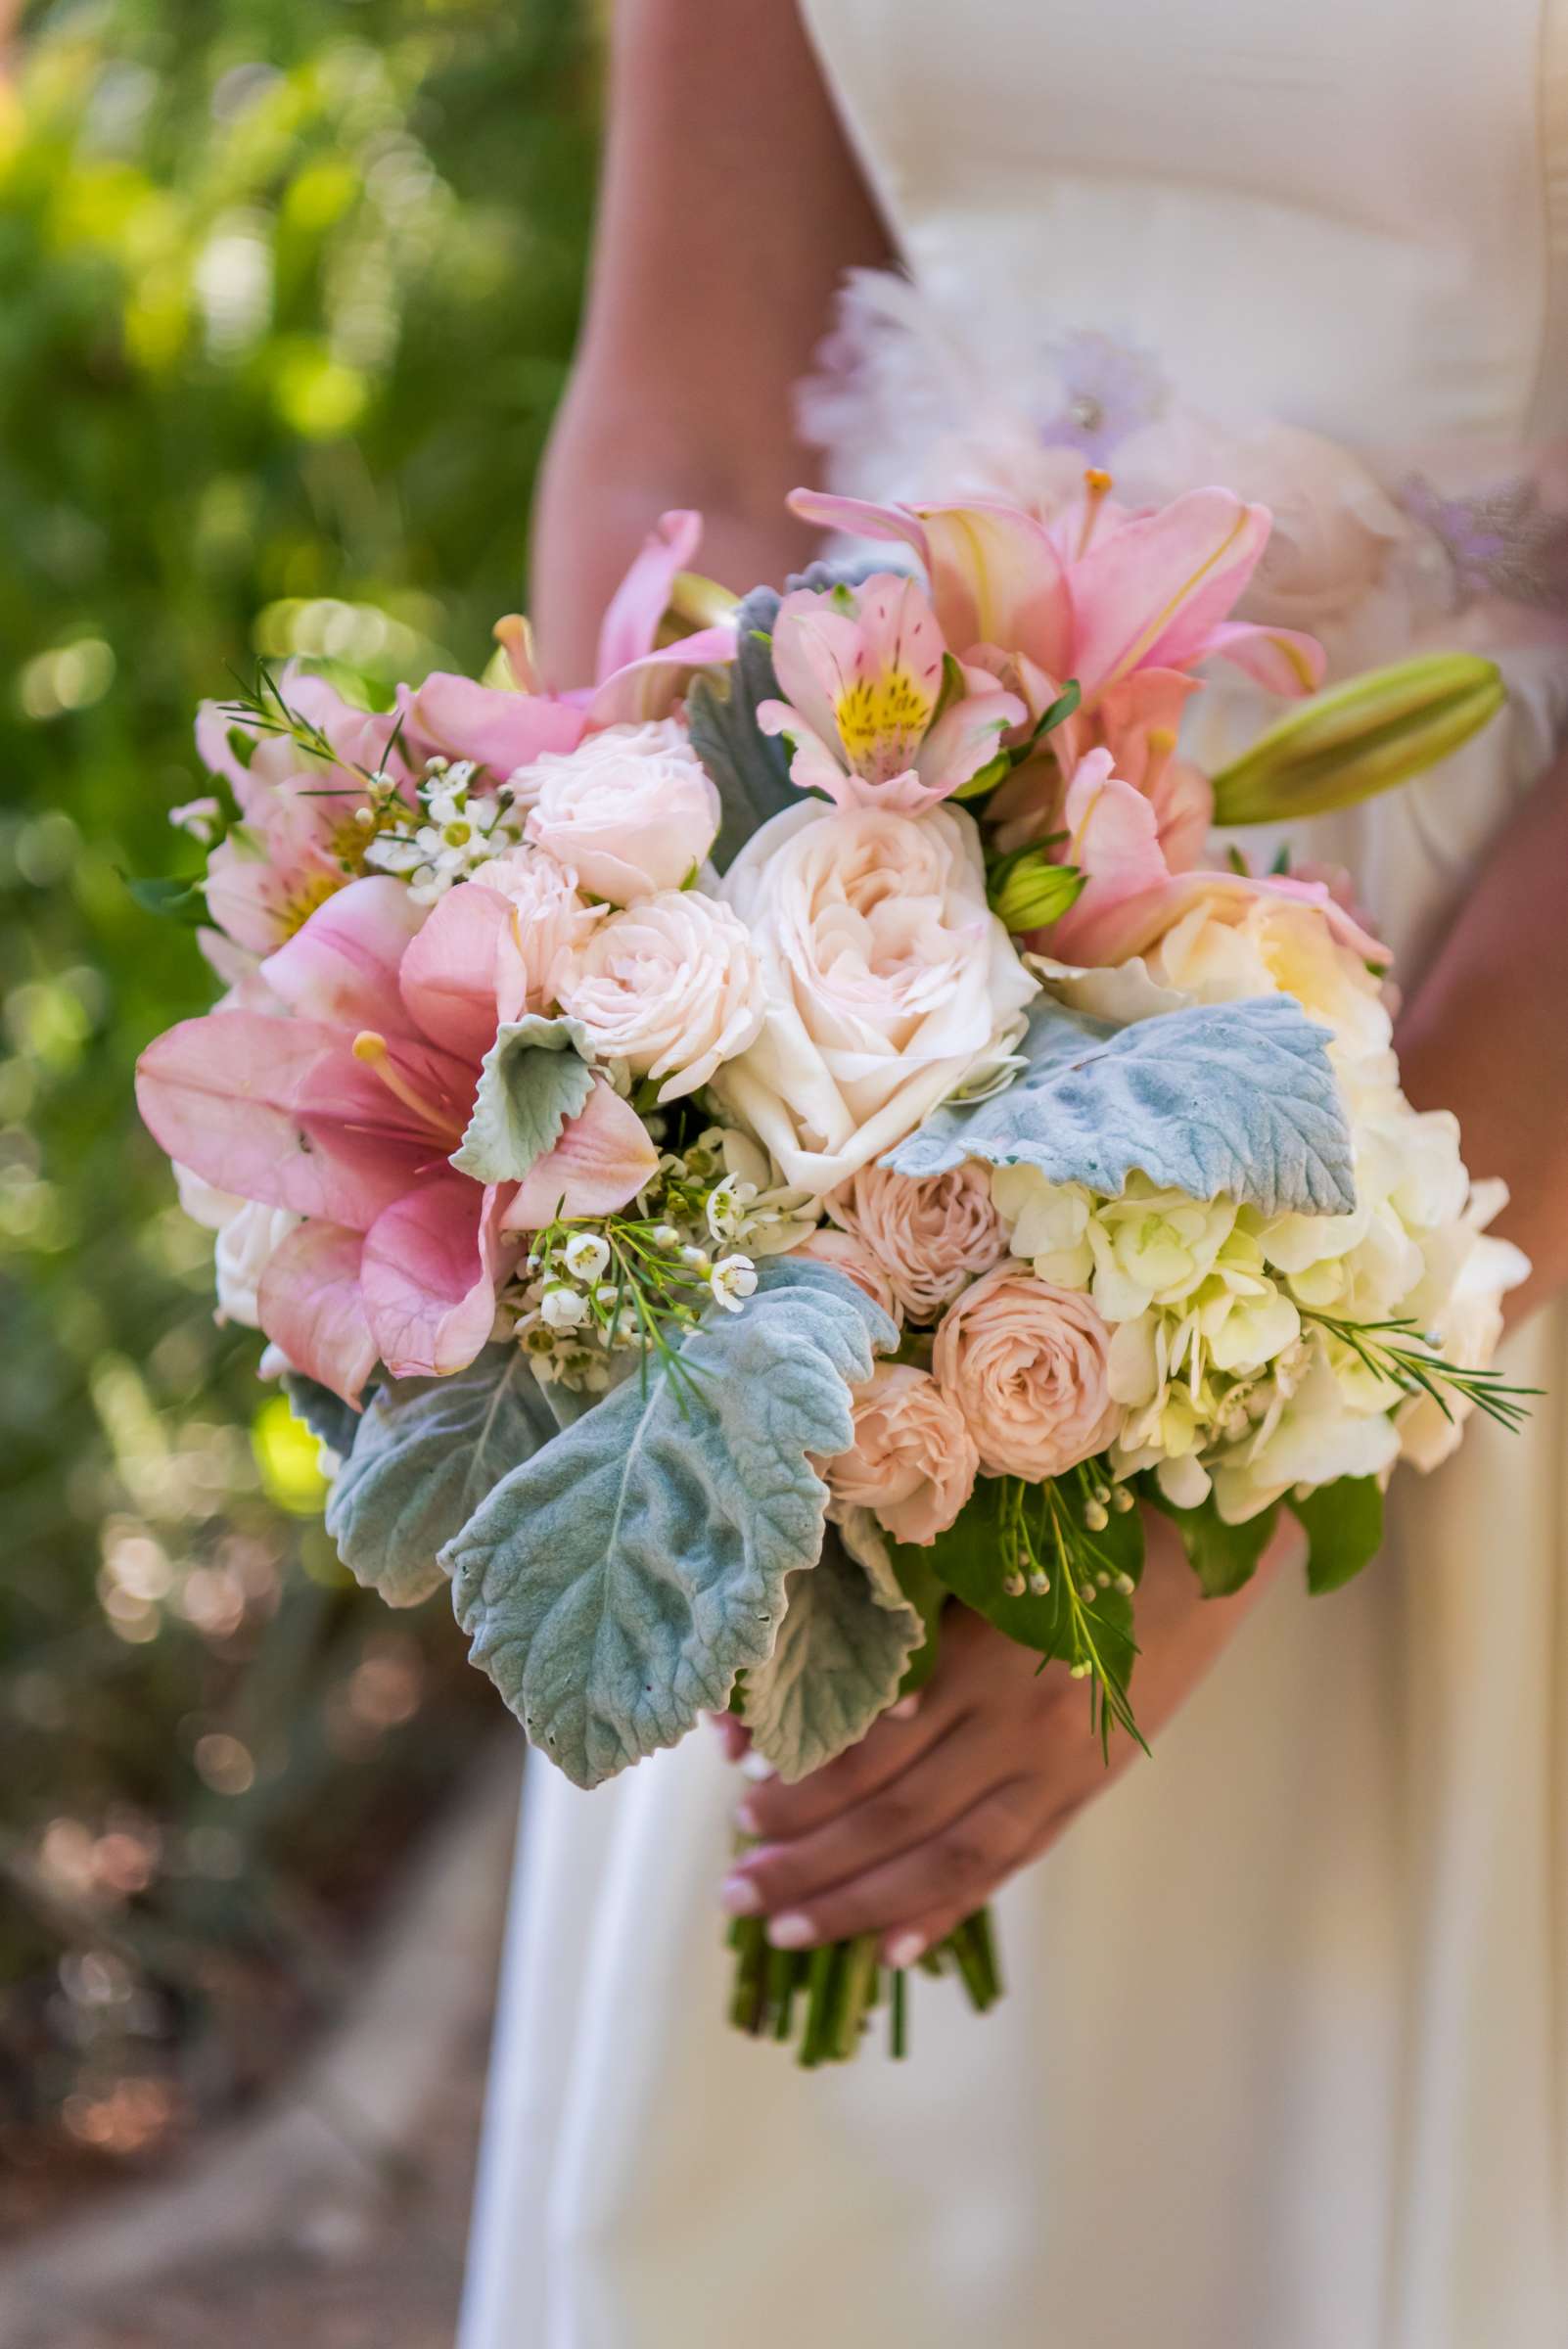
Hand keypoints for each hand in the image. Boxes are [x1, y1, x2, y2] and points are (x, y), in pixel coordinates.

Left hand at [719, 1513, 1286, 1966]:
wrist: (1207, 1541)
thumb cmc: (1076, 1520)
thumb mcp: (981, 1551)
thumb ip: (905, 1608)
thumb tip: (806, 1663)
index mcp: (979, 1653)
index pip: (869, 1746)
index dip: (802, 1785)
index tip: (737, 1803)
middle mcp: (1018, 1722)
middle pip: (893, 1813)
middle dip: (808, 1860)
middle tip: (735, 1888)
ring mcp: (1059, 1763)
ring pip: (944, 1855)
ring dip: (859, 1901)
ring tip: (785, 1929)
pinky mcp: (1090, 1783)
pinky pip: (1010, 1860)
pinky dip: (948, 1907)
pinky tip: (894, 1949)